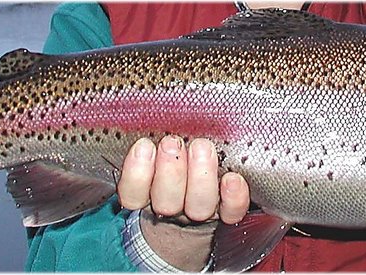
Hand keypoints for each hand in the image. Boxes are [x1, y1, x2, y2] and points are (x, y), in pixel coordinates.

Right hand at [117, 135, 250, 224]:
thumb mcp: (156, 141)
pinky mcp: (228, 214)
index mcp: (146, 193)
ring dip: (200, 178)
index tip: (144, 145)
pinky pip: (232, 212)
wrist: (206, 185)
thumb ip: (151, 130)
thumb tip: (144, 99)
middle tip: (172, 143)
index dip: (136, 175)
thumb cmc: (175, 150)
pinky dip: (233, 197)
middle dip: (170, 171)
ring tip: (201, 147)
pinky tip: (232, 178)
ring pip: (198, 207)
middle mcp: (171, 206)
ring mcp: (200, 211)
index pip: (132, 195)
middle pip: (166, 202)